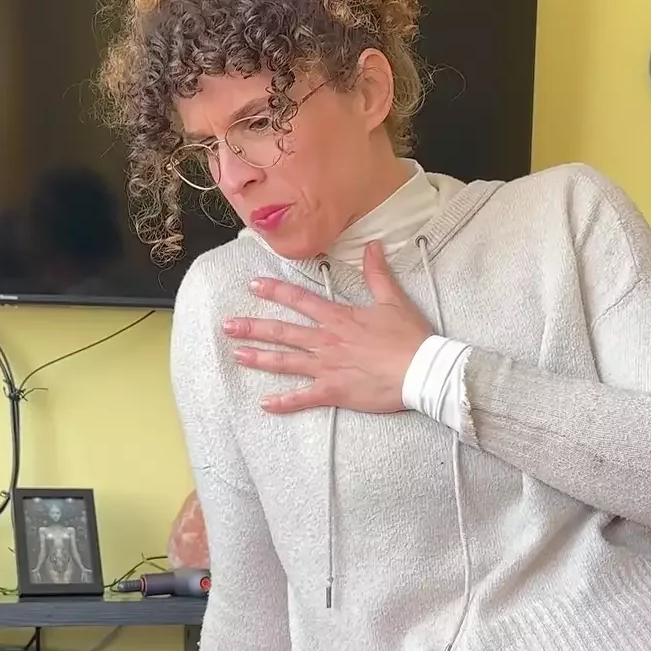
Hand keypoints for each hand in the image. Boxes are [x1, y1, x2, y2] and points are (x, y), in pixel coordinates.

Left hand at [223, 241, 432, 414]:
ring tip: (237, 354)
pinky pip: (304, 398)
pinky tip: (265, 404)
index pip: (300, 301)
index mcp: (339, 318)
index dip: (275, 292)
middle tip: (227, 325)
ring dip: (259, 358)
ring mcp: (328, 367)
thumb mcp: (393, 300)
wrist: (423, 370)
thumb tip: (372, 245)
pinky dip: (284, 403)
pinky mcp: (334, 392)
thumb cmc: (410, 337)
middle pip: (283, 332)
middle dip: (253, 327)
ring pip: (286, 362)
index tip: (253, 286)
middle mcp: (327, 341)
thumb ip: (377, 273)